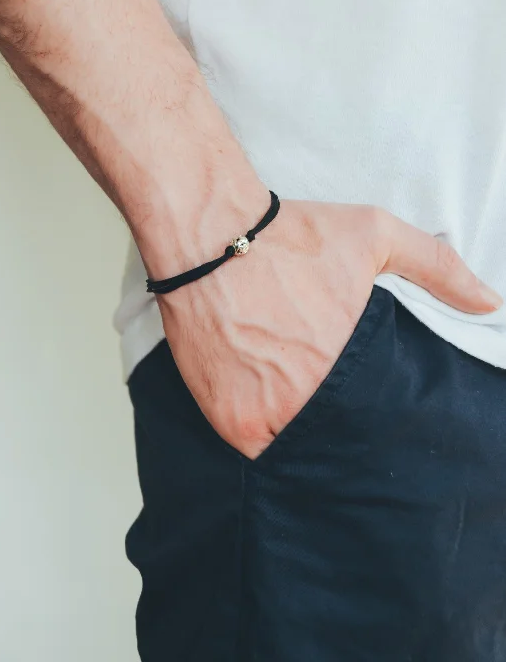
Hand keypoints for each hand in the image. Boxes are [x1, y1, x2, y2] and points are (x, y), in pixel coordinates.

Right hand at [154, 199, 501, 459]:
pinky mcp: (230, 420)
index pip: (381, 415)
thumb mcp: (375, 235)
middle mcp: (310, 400)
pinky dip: (268, 437)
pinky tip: (271, 405)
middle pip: (341, 435)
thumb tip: (492, 302)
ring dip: (305, 435)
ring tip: (301, 403)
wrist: (210, 237)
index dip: (377, 410)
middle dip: (344, 425)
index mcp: (351, 365)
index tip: (369, 398)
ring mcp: (266, 416)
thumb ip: (438, 267)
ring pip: (301, 449)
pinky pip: (259, 452)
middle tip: (331, 396)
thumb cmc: (289, 236)